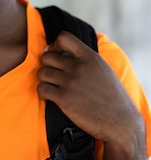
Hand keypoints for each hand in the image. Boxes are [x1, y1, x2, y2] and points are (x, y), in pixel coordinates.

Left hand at [37, 31, 143, 146]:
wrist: (119, 122)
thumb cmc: (110, 95)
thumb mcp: (102, 69)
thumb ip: (83, 57)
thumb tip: (55, 48)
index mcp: (90, 57)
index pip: (64, 37)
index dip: (55, 44)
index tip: (57, 55)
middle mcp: (79, 67)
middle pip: (47, 57)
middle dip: (48, 65)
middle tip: (56, 75)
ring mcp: (70, 83)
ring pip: (42, 73)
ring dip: (45, 80)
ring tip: (55, 86)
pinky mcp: (64, 99)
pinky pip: (41, 89)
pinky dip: (44, 93)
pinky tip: (52, 97)